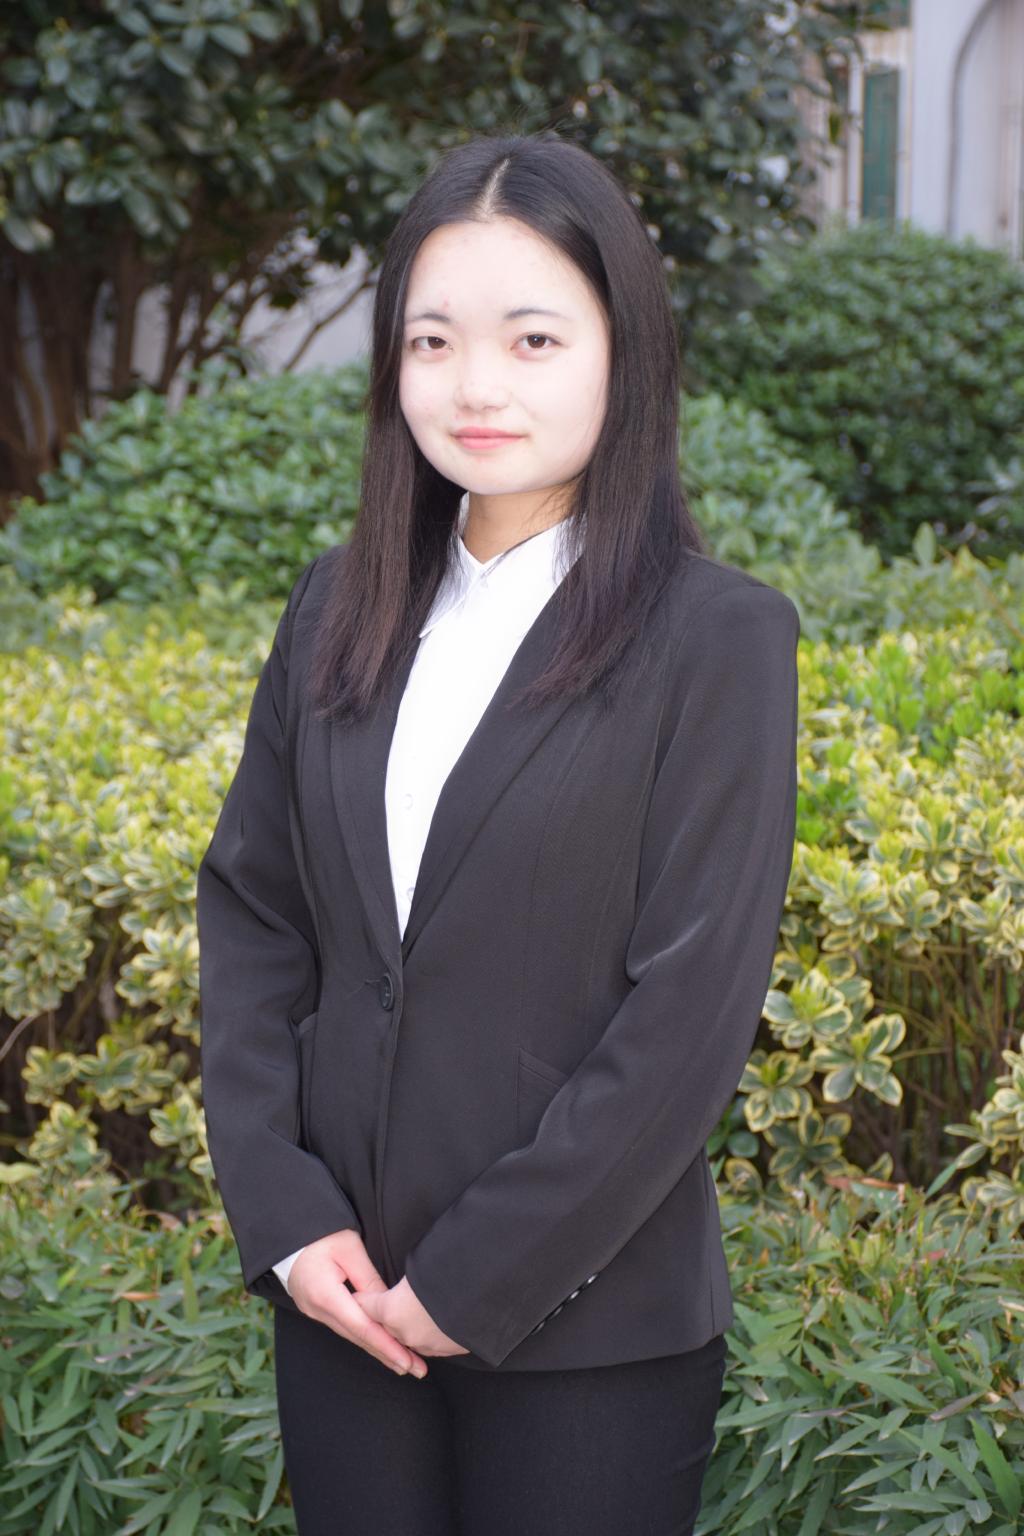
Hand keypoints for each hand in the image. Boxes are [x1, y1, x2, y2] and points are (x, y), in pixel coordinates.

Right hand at [288, 1230, 428, 1377]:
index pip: (362, 1327)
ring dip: (378, 1350)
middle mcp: (318, 1310)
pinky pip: (345, 1328)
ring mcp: (315, 1312)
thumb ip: (369, 1279)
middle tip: (417, 1369)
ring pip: (352, 1336)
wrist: (289, 1237)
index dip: (386, 1346)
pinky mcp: (317, 1310)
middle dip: (388, 1354)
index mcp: (326, 1295)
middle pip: (358, 1337)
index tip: (407, 1361)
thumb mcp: (350, 1248)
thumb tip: (390, 1305)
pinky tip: (381, 1346)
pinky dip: (365, 1338)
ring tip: (405, 1363)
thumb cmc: (321, 1235)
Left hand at [354, 1275, 471, 1364]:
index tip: (358, 1293)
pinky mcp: (450, 1350)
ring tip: (421, 1308)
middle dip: (387, 1313)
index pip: (366, 1306)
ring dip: (412, 1324)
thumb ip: (404, 1277)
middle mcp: (407, 1333)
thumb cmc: (452, 1268)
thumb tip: (402, 1276)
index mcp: (393, 1311)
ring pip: (411, 1336)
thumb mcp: (419, 1265)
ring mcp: (430, 1345)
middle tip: (392, 1299)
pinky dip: (432, 1331)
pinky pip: (433, 1342)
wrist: (490, 1288)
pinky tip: (440, 1319)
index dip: (363, 1297)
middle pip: (388, 1325)